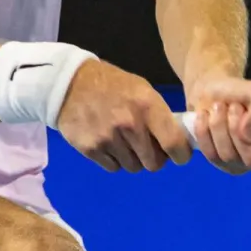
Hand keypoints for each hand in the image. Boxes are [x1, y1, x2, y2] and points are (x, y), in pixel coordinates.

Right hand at [56, 60, 194, 172]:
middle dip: (153, 158)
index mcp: (147, 106)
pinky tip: (108, 143)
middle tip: (146, 147)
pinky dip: (114, 160)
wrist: (70, 83)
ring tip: (123, 141)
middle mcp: (130, 124)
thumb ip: (159, 116)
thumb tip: (176, 142)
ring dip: (132, 158)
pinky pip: (113, 167)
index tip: (179, 156)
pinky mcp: (91, 149)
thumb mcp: (142, 90)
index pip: (174, 143)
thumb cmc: (112, 85)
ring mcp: (108, 138)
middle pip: (153, 163)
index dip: (180, 155)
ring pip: (133, 167)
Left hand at [185, 73, 250, 173]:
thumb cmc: (242, 93)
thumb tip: (250, 132)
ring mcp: (241, 163)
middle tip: (235, 107)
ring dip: (220, 124)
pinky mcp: (219, 162)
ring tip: (221, 106)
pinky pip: (210, 153)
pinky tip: (207, 116)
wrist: (213, 92)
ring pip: (228, 155)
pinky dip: (205, 129)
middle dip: (239, 129)